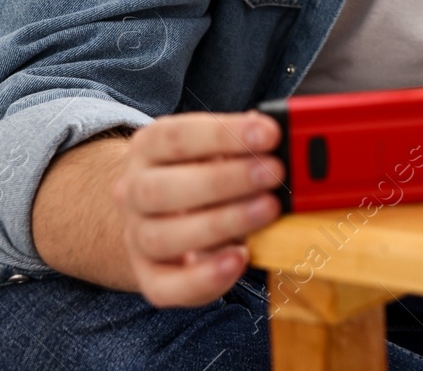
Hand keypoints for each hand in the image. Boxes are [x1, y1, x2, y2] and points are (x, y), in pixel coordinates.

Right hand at [109, 111, 284, 306]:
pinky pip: (165, 287)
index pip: (176, 137)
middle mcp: (134, 192)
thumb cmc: (202, 173)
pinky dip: (204, 277)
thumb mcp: (218, 149)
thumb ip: (244, 144)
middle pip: (161, 190)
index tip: (270, 134)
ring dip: (222, 223)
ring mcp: (136, 237)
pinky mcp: (148, 276)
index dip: (224, 135)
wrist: (162, 213)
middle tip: (274, 174)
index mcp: (149, 148)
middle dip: (225, 180)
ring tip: (268, 210)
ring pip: (161, 238)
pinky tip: (240, 258)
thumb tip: (289, 136)